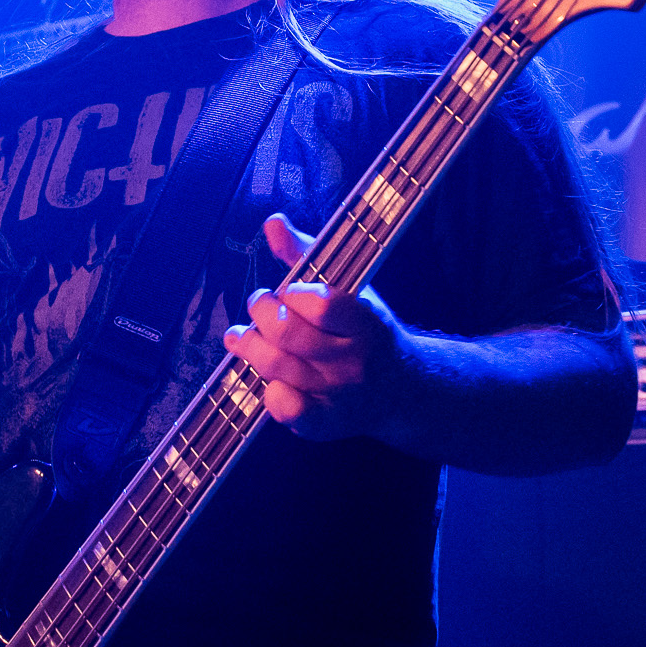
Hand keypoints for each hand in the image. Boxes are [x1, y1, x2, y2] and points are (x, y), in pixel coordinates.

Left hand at [222, 214, 413, 441]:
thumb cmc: (367, 330)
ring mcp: (337, 394)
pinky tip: (267, 381)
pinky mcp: (324, 423)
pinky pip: (288, 412)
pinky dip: (270, 396)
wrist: (403, 390)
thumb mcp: (349, 288)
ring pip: (276, 367)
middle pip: (288, 334)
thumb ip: (307, 255)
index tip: (288, 291)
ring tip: (241, 336)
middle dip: (261, 312)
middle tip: (259, 306)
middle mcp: (353, 360)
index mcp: (365, 323)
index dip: (294, 293)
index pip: (322, 304)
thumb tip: (272, 223)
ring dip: (248, 346)